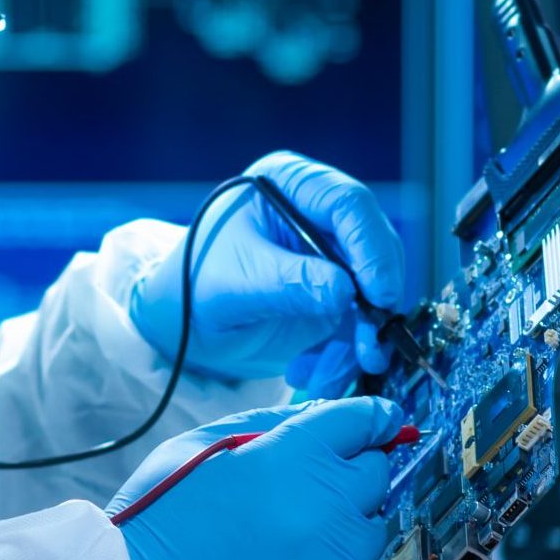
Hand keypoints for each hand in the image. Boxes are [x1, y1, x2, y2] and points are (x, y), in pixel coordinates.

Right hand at [109, 398, 402, 559]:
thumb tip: (321, 415)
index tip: (382, 423)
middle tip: (306, 497)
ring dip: (343, 531)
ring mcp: (338, 559)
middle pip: (375, 475)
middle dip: (349, 476)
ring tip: (285, 549)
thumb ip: (268, 423)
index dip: (374, 419)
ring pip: (372, 531)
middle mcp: (327, 501)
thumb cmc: (155, 526)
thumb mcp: (199, 447)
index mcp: (294, 452)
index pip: (362, 420)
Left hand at [129, 151, 404, 393]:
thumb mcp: (236, 280)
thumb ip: (290, 283)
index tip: (379, 292)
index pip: (347, 205)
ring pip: (373, 293)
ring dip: (361, 338)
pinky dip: (344, 354)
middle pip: (373, 248)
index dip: (371, 247)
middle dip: (374, 302)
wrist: (180, 327)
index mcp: (291, 186)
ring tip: (336, 371)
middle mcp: (319, 215)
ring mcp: (331, 257)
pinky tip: (316, 374)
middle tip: (372, 343)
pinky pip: (358, 325)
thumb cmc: (193, 286)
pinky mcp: (334, 296)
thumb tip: (346, 292)